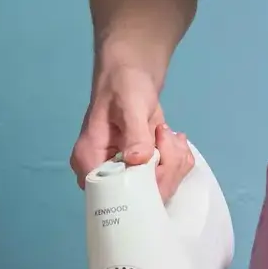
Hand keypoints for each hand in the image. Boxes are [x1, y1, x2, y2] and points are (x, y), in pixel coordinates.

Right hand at [69, 62, 193, 199]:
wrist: (133, 71)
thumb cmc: (124, 83)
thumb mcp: (130, 104)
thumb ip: (135, 133)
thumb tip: (138, 160)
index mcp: (90, 160)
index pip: (115, 195)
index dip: (143, 187)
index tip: (158, 156)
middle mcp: (105, 173)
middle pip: (142, 196)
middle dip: (166, 169)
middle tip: (166, 137)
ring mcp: (125, 172)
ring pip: (159, 188)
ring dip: (174, 161)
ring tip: (168, 133)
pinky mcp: (143, 168)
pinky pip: (167, 177)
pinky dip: (178, 159)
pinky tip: (172, 137)